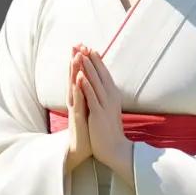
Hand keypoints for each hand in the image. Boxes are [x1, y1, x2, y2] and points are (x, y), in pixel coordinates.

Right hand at [66, 45, 91, 169]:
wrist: (81, 151)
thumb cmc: (86, 131)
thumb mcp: (89, 110)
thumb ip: (89, 98)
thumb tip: (92, 86)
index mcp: (80, 99)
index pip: (79, 77)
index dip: (80, 62)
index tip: (83, 47)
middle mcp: (75, 101)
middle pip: (73, 77)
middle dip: (74, 61)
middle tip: (75, 44)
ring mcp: (75, 109)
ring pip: (73, 86)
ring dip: (74, 71)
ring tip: (75, 56)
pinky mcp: (77, 117)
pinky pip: (78, 101)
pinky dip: (78, 89)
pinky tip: (79, 79)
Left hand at [74, 46, 127, 169]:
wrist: (115, 149)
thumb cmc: (110, 131)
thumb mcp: (110, 111)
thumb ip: (107, 99)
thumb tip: (105, 89)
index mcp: (112, 96)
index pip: (105, 75)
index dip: (97, 62)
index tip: (90, 49)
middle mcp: (110, 98)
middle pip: (100, 75)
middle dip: (91, 59)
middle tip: (83, 45)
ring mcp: (104, 105)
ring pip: (95, 83)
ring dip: (87, 68)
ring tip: (80, 54)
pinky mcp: (98, 114)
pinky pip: (91, 97)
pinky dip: (85, 85)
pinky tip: (80, 75)